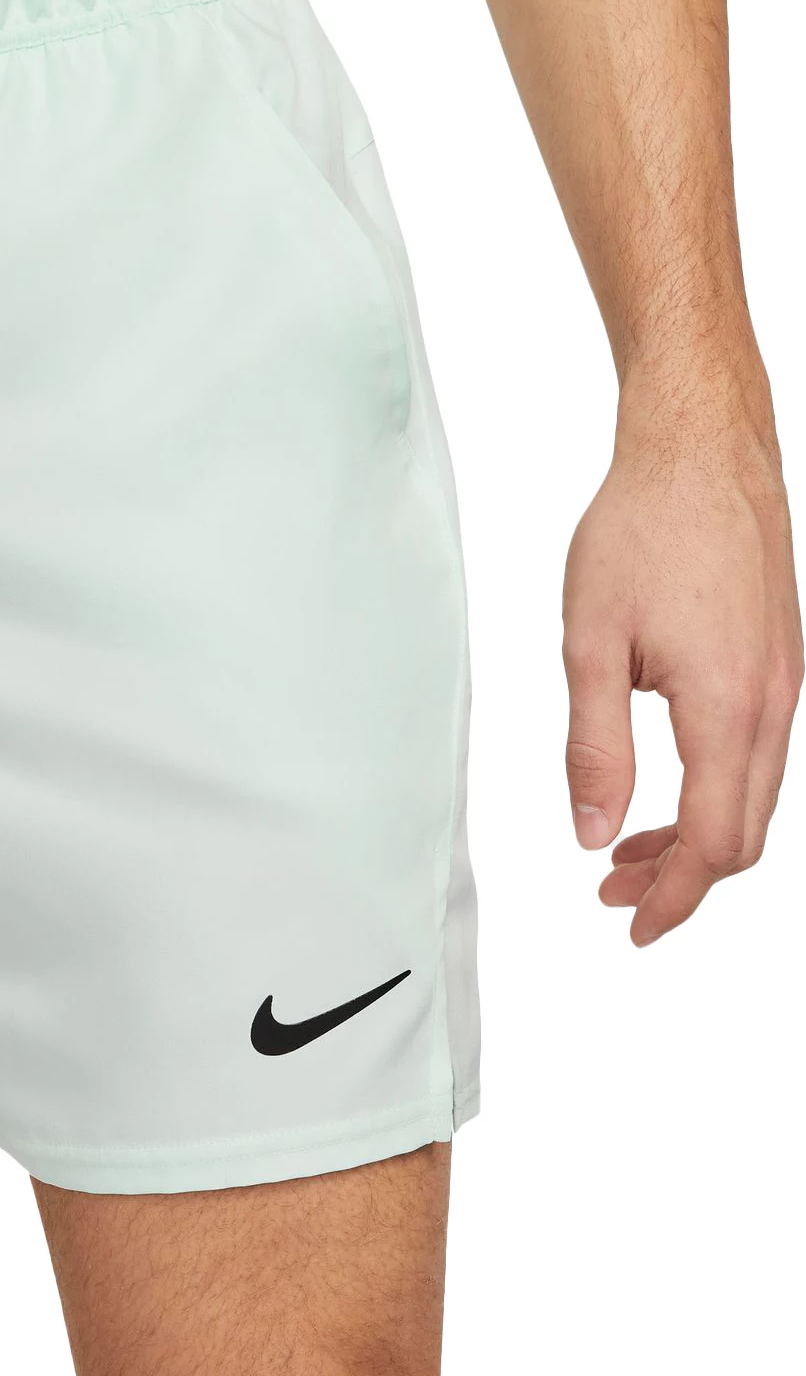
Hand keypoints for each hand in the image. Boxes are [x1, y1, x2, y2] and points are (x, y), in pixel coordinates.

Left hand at [562, 363, 802, 944]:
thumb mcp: (590, 646)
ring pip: (754, 795)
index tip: (630, 925)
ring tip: (628, 847)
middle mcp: (774, 704)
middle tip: (614, 891)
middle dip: (682, 879)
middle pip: (745, 835)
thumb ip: (594, 748)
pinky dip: (715, 789)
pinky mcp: (780, 659)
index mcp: (728, 709)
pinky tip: (666, 784)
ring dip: (697, 835)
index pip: (714, 844)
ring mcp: (786, 681)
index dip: (674, 899)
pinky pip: (759, 753)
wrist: (702, 450)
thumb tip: (593, 832)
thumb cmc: (644, 530)